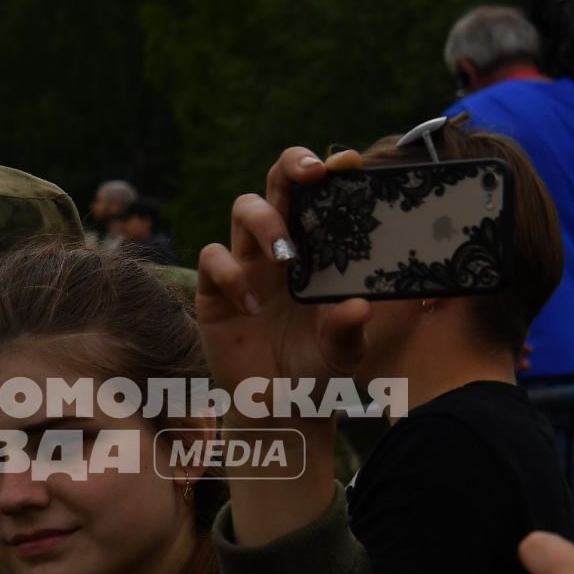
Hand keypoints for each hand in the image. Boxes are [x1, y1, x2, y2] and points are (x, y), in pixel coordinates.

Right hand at [198, 147, 373, 545]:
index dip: (328, 171)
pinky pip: (213, 259)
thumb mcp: (342, 352)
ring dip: (264, 223)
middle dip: (291, 168)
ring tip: (286, 258)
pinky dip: (230, 273)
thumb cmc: (316, 371)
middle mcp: (278, 248)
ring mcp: (244, 265)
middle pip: (277, 186)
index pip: (319, 197)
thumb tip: (360, 307)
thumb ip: (348, 329)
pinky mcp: (214, 291)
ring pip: (243, 210)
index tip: (348, 165)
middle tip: (311, 175)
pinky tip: (251, 305)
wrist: (277, 408)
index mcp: (316, 250)